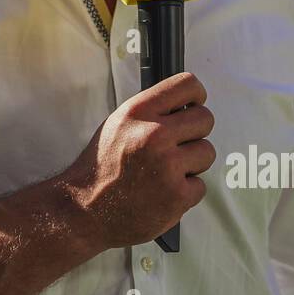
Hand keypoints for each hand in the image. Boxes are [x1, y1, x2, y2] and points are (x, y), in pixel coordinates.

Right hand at [60, 72, 214, 248]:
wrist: (86, 209)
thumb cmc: (102, 168)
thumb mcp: (118, 124)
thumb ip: (150, 112)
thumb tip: (183, 106)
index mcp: (138, 112)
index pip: (187, 85)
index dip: (196, 95)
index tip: (194, 105)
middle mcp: (154, 135)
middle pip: (205, 119)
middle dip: (195, 132)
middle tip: (180, 145)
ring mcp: (168, 166)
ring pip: (207, 152)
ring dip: (192, 163)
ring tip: (167, 171)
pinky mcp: (177, 195)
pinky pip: (201, 185)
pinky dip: (186, 192)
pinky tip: (164, 192)